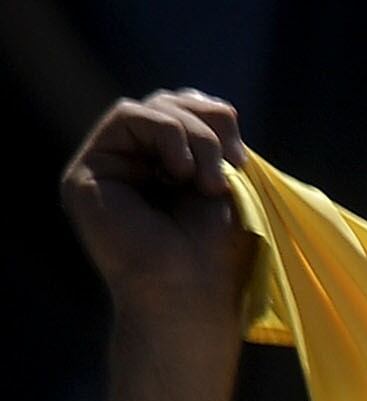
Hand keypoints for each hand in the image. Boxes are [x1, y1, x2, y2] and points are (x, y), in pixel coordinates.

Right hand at [57, 92, 252, 334]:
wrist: (190, 294)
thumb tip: (221, 107)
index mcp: (166, 170)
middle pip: (168, 104)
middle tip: (233, 164)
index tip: (244, 159)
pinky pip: (126, 116)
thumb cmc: (216, 254)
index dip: (216, 119)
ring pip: (149, 108)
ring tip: (208, 180)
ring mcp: (107, 168)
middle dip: (208, 124)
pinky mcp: (86, 172)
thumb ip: (216, 143)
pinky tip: (180, 173)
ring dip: (192, 134)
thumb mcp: (225, 185)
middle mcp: (132, 166)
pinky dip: (166, 133)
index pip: (185, 113)